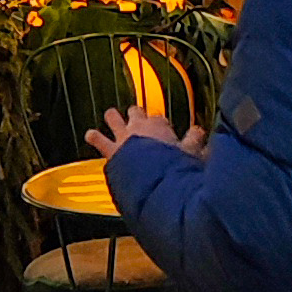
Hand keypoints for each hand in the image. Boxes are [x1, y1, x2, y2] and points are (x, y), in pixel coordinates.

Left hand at [89, 105, 204, 159]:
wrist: (151, 178)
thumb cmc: (172, 167)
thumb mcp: (191, 155)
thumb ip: (195, 143)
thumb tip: (201, 134)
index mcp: (160, 126)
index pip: (160, 118)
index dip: (162, 124)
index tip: (165, 129)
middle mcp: (139, 126)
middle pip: (136, 112)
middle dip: (136, 114)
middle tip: (137, 117)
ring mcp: (123, 137)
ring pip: (114, 117)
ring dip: (113, 117)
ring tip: (111, 115)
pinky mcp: (111, 150)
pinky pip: (98, 139)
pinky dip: (94, 137)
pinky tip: (90, 134)